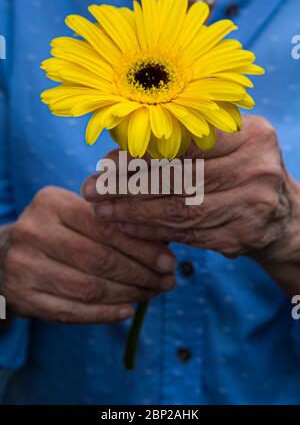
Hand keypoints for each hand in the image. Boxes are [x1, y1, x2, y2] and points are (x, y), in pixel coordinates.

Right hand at [2, 187, 175, 322]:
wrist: (3, 254)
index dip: (142, 247)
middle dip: (142, 274)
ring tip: (152, 294)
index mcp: (51, 203)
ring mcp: (24, 268)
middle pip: (100, 260)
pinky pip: (71, 312)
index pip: (106, 228)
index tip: (169, 260)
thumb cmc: (53, 230)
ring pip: (89, 289)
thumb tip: (162, 243)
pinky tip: (127, 311)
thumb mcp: (74, 212)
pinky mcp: (23, 299)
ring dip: (129, 295)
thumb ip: (110, 222)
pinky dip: (104, 314)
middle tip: (168, 281)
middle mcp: (34, 233)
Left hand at [83, 116, 299, 292]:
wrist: (281, 213)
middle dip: (128, 185)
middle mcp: (256, 169)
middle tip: (93, 189)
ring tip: (102, 210)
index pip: (186, 142)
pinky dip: (152, 231)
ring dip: (133, 212)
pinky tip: (126, 227)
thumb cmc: (241, 168)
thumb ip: (186, 141)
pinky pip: (187, 234)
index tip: (106, 163)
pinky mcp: (241, 236)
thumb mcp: (227, 144)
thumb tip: (122, 148)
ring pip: (179, 209)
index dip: (142, 153)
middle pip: (179, 178)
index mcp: (251, 135)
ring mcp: (252, 206)